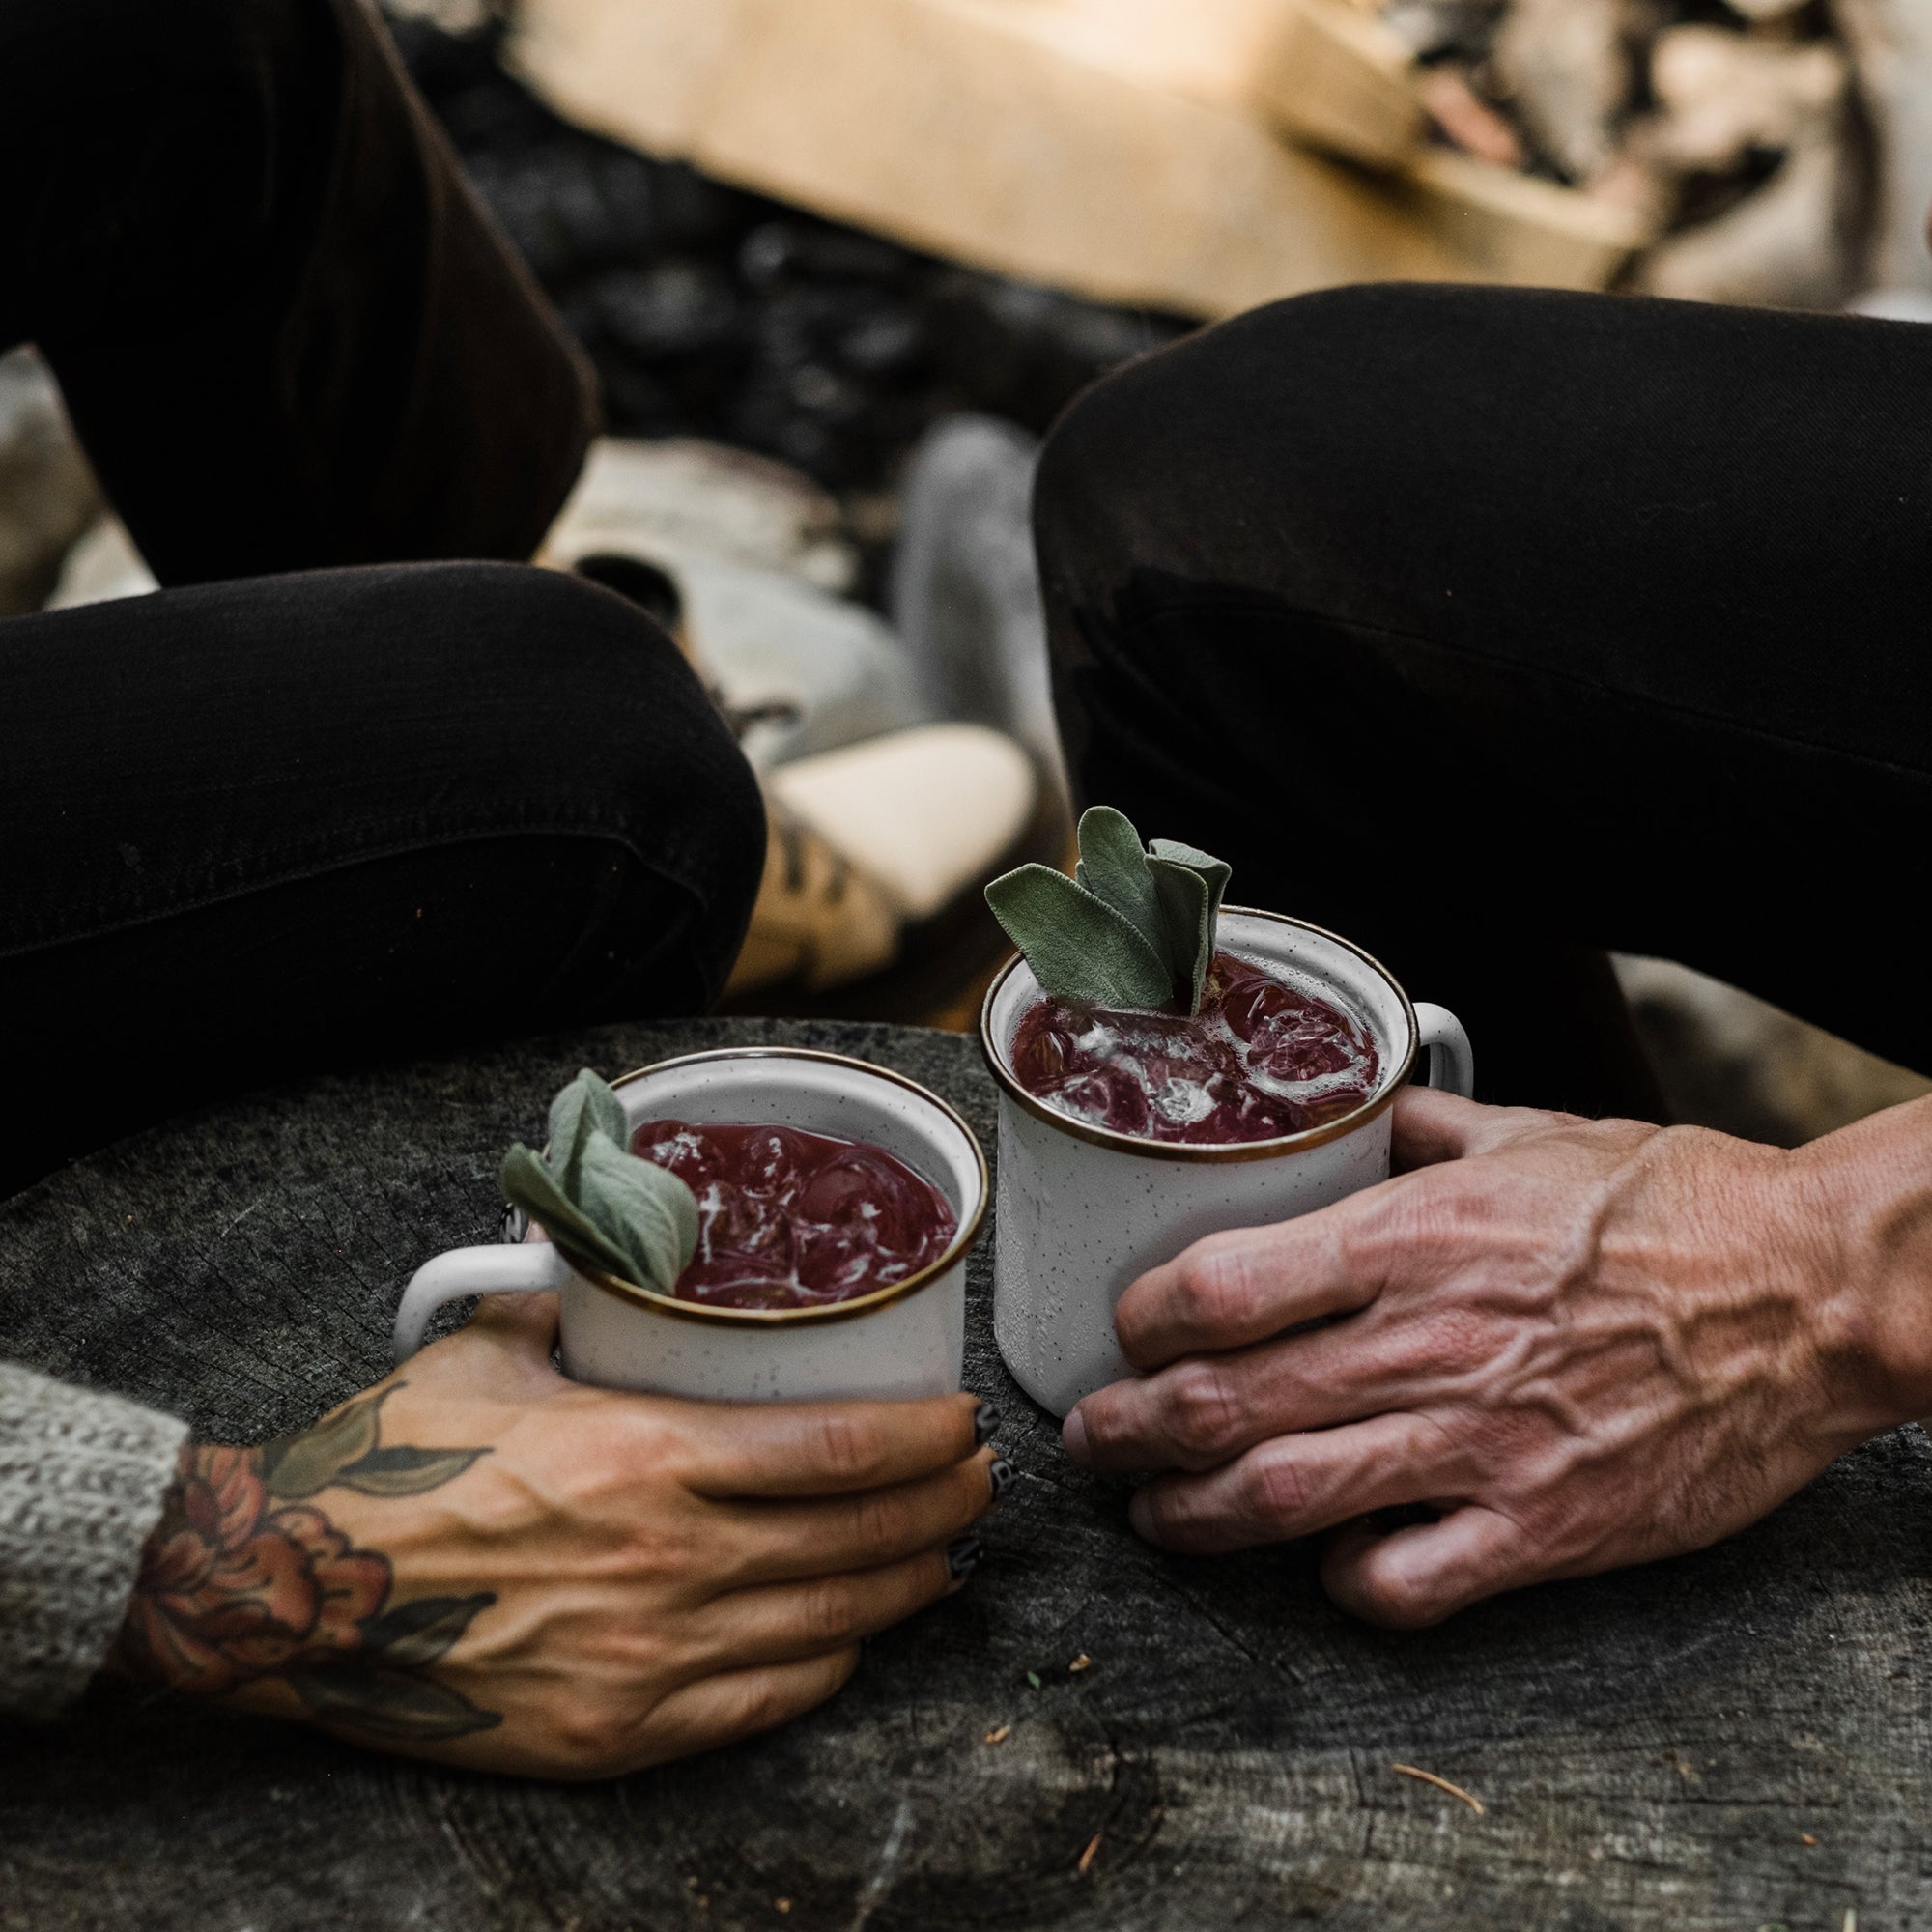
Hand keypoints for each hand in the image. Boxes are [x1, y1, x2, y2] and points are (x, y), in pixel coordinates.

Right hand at [113, 1293, 999, 1776]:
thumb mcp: (489, 1352)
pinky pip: (764, 1705)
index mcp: (645, 1456)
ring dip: (904, 1587)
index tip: (962, 1420)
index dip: (922, 1439)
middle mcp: (666, 1564)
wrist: (292, 1596)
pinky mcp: (619, 1734)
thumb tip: (618, 1276)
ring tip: (942, 1557)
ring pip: (828, 1625)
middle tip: (976, 1482)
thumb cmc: (390, 1466)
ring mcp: (648, 1659)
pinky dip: (827, 1666)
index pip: (834, 1451)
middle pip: (856, 1539)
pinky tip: (852, 1637)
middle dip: (940, 1509)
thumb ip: (574, 1311)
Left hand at [1064, 1086, 1931, 1626]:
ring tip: (1156, 1515)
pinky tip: (1322, 1563)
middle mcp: (1429, 1343)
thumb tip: (1353, 1112)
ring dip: (1194, 1518)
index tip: (1126, 1330)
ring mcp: (1483, 1446)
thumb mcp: (1533, 1130)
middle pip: (1223, 1404)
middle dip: (1130, 1432)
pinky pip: (1405, 1582)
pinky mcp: (1545, 1528)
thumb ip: (1419, 1127)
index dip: (1143, 1320)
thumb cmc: (1678, 1204)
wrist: (1815, 1292)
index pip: (1220, 1288)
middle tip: (1096, 1439)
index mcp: (1415, 1237)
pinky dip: (1341, 1583)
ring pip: (1283, 1499)